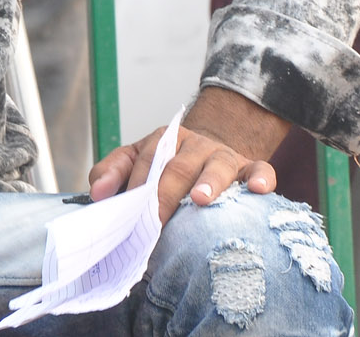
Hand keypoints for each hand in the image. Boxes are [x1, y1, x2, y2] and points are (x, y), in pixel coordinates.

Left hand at [86, 87, 289, 221]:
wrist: (209, 150)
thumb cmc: (168, 166)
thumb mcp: (136, 161)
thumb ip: (112, 172)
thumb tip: (98, 194)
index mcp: (163, 141)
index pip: (146, 160)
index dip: (134, 183)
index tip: (125, 208)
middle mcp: (194, 144)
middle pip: (178, 167)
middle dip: (164, 194)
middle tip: (155, 220)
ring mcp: (224, 155)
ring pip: (218, 166)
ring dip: (208, 182)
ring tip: (199, 200)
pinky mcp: (250, 168)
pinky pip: (261, 169)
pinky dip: (261, 178)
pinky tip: (257, 191)